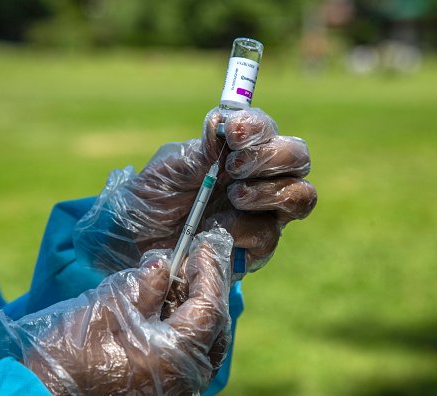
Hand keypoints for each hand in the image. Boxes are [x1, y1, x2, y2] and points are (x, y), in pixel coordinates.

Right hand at [0, 228, 232, 394]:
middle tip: (193, 261)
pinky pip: (186, 356)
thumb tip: (164, 266)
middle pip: (214, 328)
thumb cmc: (69, 357)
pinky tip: (165, 308)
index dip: (209, 274)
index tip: (201, 248)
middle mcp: (184, 380)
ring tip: (177, 280)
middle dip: (206, 290)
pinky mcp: (161, 391)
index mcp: (175, 358)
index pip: (210, 309)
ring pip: (202, 344)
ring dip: (194, 309)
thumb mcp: (106, 309)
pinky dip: (182, 328)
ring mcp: (175, 390)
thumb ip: (143, 286)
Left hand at [75, 107, 316, 273]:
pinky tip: (217, 229)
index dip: (257, 127)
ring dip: (270, 192)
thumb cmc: (151, 199)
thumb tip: (220, 124)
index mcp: (237, 153)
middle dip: (273, 157)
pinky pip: (269, 235)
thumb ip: (197, 151)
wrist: (136, 243)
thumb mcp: (167, 170)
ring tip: (234, 196)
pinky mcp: (256, 248)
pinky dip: (245, 228)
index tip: (232, 132)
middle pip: (298, 159)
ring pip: (300, 196)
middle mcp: (258, 180)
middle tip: (235, 166)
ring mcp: (262, 214)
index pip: (266, 130)